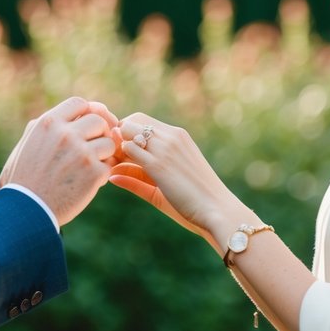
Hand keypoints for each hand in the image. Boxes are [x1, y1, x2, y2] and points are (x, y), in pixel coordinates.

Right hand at [0, 97, 118, 225]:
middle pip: (99, 121)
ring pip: (109, 142)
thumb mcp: (28, 142)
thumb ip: (52, 125)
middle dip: (99, 134)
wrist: (25, 210)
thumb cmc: (25, 177)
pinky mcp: (93, 173)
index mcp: (49, 123)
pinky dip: (102, 174)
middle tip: (93, 148)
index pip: (80, 104)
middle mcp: (65, 134)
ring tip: (89, 167)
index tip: (88, 126)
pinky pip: (110, 165)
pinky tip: (89, 182)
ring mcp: (81, 153)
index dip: (88, 113)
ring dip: (103, 154)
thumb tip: (83, 110)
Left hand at [111, 113, 257, 244]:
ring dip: (116, 147)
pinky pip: (129, 149)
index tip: (121, 154)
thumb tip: (112, 175)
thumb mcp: (166, 183)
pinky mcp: (159, 165)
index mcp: (178, 135)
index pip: (141, 120)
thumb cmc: (195, 200)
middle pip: (132, 121)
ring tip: (115, 166)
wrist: (217, 210)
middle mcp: (172, 136)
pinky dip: (118, 158)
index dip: (126, 134)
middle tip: (115, 159)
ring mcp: (165, 148)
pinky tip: (116, 172)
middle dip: (119, 136)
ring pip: (127, 131)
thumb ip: (138, 177)